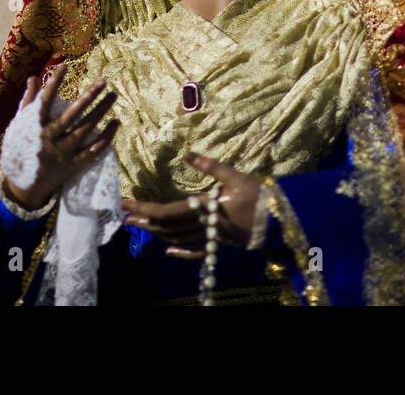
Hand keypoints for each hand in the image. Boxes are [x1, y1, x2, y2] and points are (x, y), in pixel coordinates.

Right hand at [2, 63, 119, 211]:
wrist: (23, 188)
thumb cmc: (21, 151)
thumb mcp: (19, 126)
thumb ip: (27, 102)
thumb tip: (33, 78)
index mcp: (33, 127)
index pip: (44, 101)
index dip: (53, 83)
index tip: (64, 66)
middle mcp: (48, 139)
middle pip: (71, 115)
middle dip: (88, 97)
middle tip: (103, 81)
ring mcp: (61, 154)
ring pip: (84, 130)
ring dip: (100, 112)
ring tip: (113, 95)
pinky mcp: (72, 166)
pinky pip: (93, 151)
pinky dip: (106, 137)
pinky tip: (116, 123)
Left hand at [121, 152, 262, 257]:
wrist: (280, 220)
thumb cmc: (259, 195)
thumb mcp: (236, 176)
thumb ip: (210, 166)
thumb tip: (187, 153)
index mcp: (205, 208)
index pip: (167, 211)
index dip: (144, 208)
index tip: (125, 203)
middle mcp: (203, 226)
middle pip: (167, 227)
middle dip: (144, 221)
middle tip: (125, 216)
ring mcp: (210, 237)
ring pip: (177, 238)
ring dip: (156, 233)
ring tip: (140, 225)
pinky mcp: (219, 242)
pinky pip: (196, 251)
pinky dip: (181, 252)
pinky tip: (168, 251)